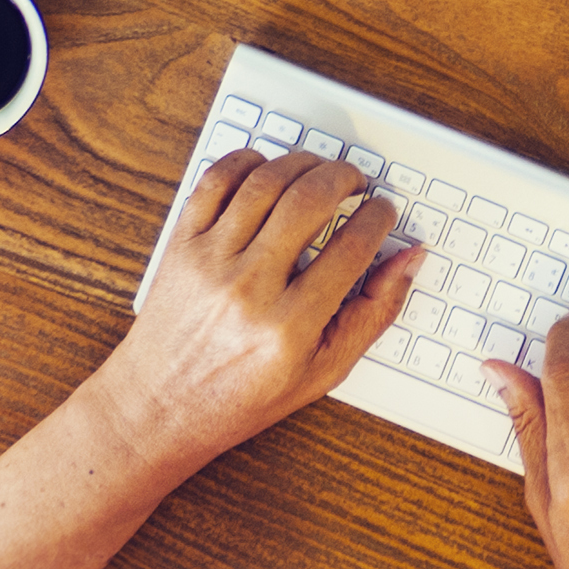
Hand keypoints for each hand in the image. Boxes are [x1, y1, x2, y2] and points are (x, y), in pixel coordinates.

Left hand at [90, 148, 416, 461]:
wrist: (161, 406)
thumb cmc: (240, 396)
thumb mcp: (323, 371)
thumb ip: (373, 313)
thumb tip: (408, 260)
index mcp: (289, 327)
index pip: (352, 247)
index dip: (378, 217)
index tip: (382, 212)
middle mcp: (247, 289)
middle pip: (310, 199)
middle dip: (345, 178)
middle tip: (356, 184)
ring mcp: (209, 261)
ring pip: (266, 180)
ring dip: (302, 163)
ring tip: (319, 173)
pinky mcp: (181, 244)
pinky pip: (216, 180)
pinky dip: (247, 162)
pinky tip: (268, 170)